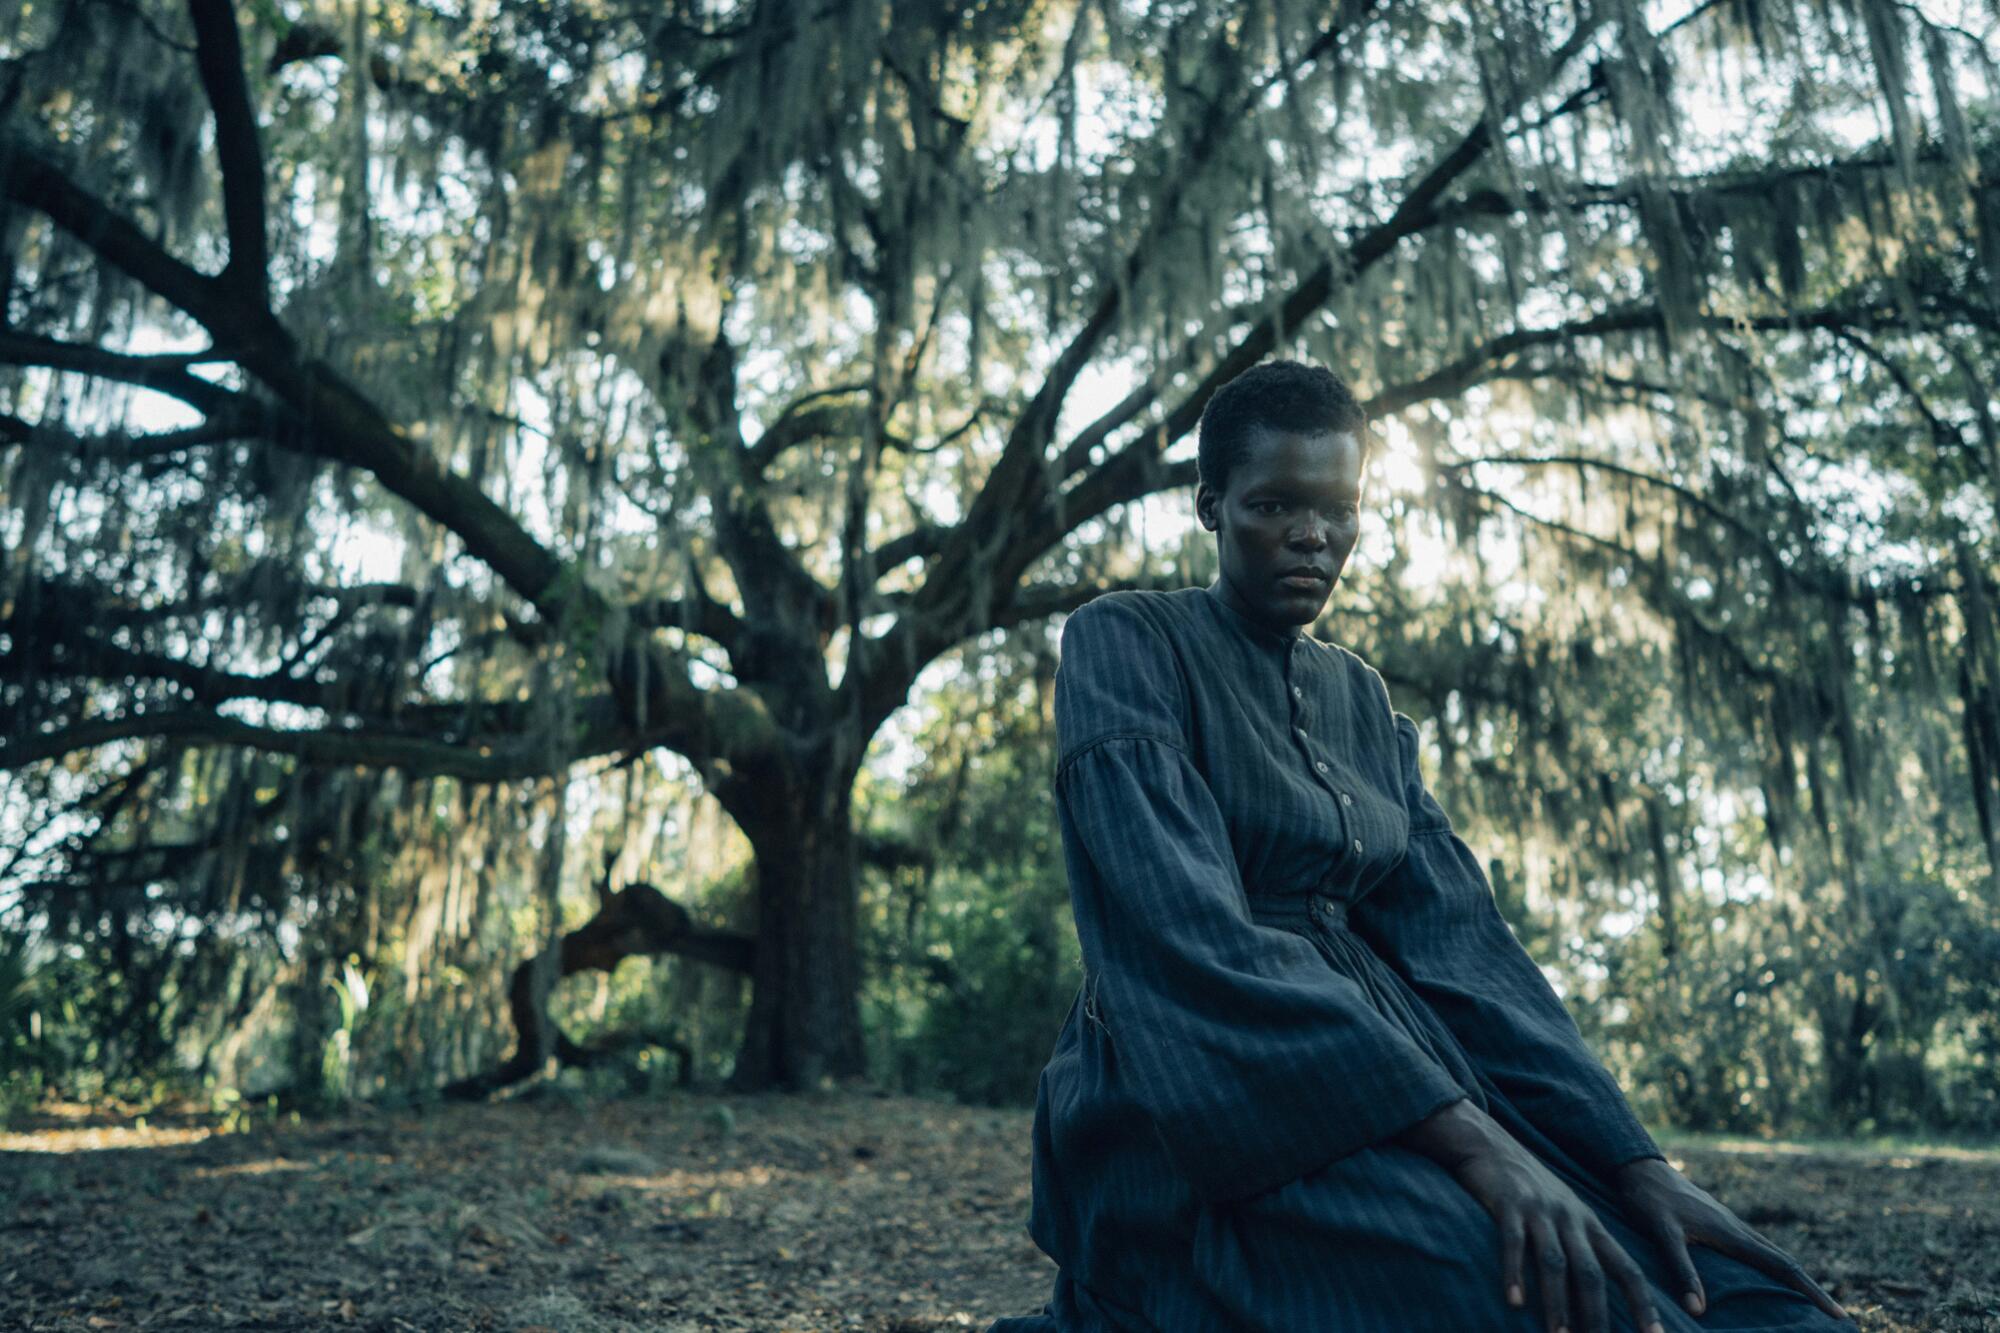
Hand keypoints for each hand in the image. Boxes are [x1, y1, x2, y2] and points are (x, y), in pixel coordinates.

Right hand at [1400, 1100, 1663, 1332]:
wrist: (1491, 1144)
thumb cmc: (1529, 1188)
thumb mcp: (1564, 1214)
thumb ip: (1580, 1250)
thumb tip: (1592, 1297)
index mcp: (1591, 1225)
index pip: (1628, 1270)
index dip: (1644, 1305)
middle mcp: (1571, 1219)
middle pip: (1592, 1273)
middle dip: (1597, 1315)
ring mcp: (1540, 1211)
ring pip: (1555, 1263)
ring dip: (1557, 1304)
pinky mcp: (1507, 1204)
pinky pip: (1514, 1243)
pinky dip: (1515, 1274)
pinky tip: (1514, 1302)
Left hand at [1612, 1156, 1849, 1323]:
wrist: (1637, 1165)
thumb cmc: (1648, 1198)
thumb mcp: (1662, 1233)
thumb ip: (1681, 1270)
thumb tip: (1699, 1311)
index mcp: (1732, 1233)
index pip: (1782, 1267)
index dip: (1810, 1292)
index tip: (1837, 1314)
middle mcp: (1737, 1228)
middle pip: (1784, 1263)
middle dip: (1810, 1290)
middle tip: (1836, 1317)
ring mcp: (1729, 1224)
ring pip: (1770, 1254)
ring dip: (1792, 1278)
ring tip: (1807, 1303)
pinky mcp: (1717, 1222)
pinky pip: (1754, 1248)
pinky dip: (1770, 1265)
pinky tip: (1764, 1276)